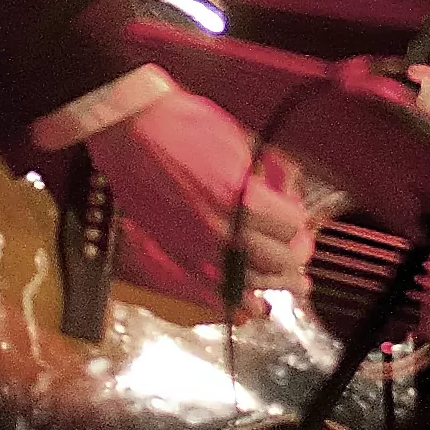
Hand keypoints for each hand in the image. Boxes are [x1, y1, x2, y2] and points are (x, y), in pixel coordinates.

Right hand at [84, 90, 314, 312]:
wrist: (130, 130)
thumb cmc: (182, 125)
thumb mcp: (241, 141)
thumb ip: (271, 172)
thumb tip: (290, 189)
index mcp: (246, 200)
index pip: (294, 226)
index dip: (298, 217)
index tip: (295, 214)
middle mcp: (226, 232)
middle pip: (281, 260)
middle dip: (294, 253)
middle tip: (299, 250)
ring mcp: (200, 249)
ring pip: (254, 284)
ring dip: (275, 282)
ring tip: (289, 283)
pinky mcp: (178, 256)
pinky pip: (215, 295)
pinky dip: (237, 303)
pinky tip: (251, 304)